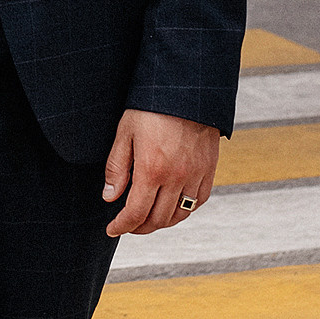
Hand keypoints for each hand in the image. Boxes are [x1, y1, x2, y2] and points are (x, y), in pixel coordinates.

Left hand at [101, 110, 219, 237]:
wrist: (187, 89)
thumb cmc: (152, 108)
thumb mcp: (125, 133)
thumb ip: (117, 168)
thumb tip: (110, 197)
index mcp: (151, 170)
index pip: (135, 213)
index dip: (122, 226)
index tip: (112, 229)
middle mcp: (176, 178)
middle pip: (158, 219)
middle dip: (139, 227)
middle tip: (128, 224)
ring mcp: (195, 175)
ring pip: (180, 215)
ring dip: (162, 222)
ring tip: (148, 219)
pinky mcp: (209, 169)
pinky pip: (198, 201)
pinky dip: (185, 210)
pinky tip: (173, 206)